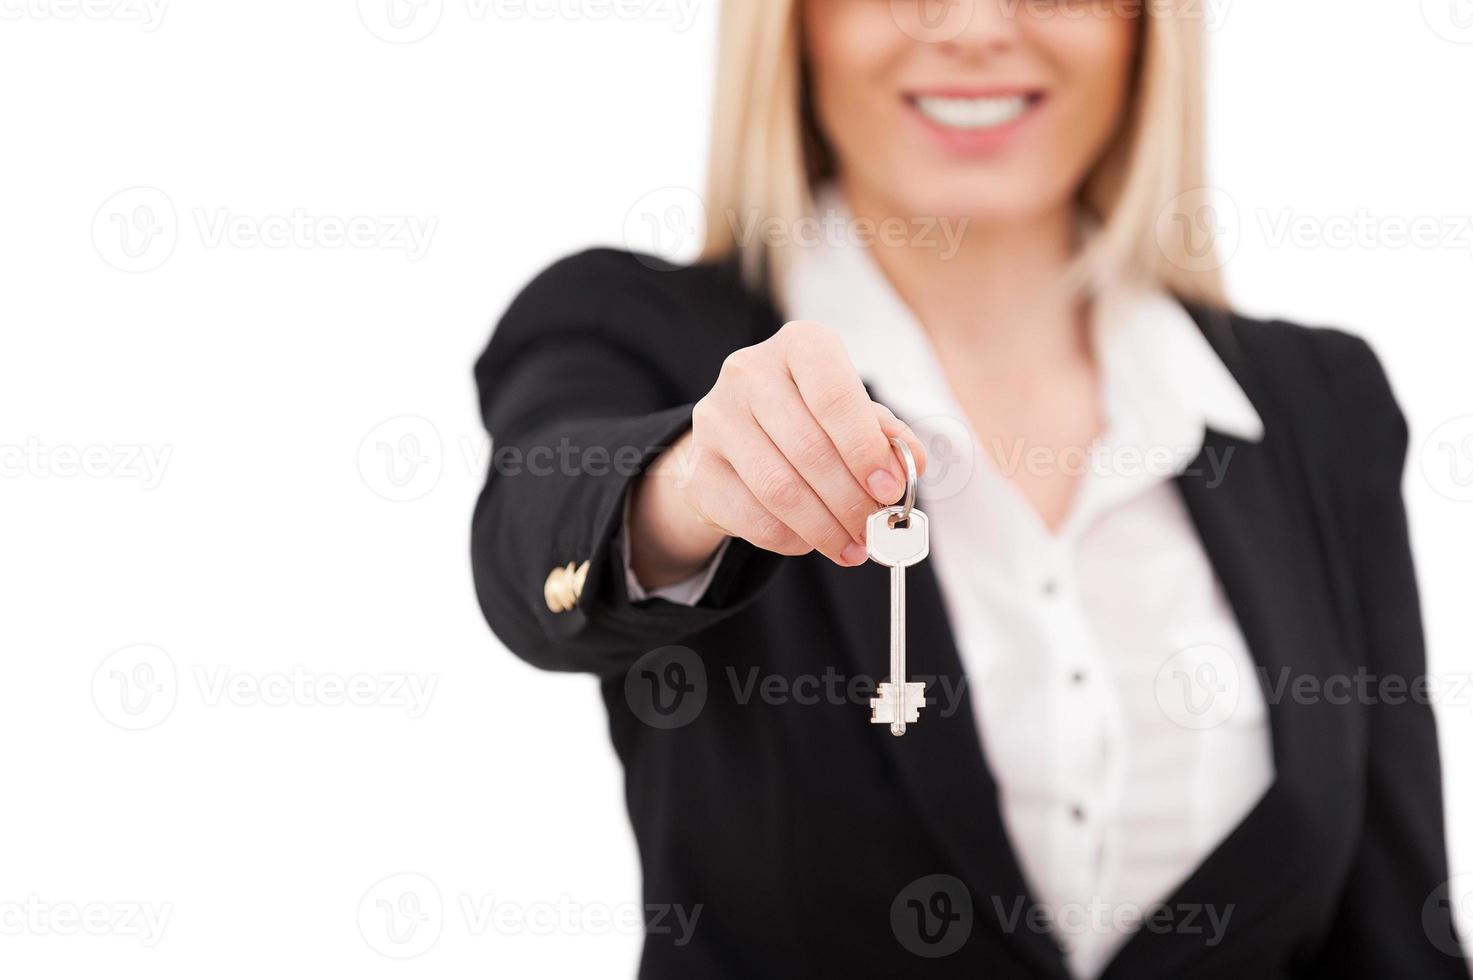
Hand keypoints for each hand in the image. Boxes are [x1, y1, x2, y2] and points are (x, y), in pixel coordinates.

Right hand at [629, 320, 926, 587]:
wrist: (738, 442)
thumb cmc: (809, 420)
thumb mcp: (854, 414)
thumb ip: (886, 435)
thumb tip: (910, 463)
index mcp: (799, 345)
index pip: (834, 396)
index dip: (865, 449)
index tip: (890, 489)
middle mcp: (749, 372)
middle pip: (808, 449)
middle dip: (851, 500)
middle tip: (876, 529)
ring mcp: (716, 420)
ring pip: (779, 489)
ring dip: (825, 528)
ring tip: (853, 546)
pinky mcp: (699, 470)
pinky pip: (752, 517)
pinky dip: (791, 539)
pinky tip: (812, 541)